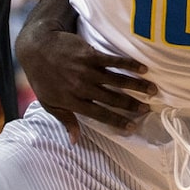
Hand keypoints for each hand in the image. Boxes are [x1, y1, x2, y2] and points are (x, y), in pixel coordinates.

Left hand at [17, 26, 156, 143]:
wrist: (37, 47)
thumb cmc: (42, 77)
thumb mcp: (48, 103)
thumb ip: (65, 121)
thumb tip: (75, 141)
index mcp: (73, 102)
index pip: (99, 114)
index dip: (117, 121)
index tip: (132, 127)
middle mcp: (81, 87)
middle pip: (112, 98)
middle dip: (131, 105)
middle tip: (147, 109)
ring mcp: (86, 70)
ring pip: (116, 80)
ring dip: (136, 85)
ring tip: (152, 90)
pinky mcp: (90, 54)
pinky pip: (113, 61)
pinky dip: (128, 65)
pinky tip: (142, 68)